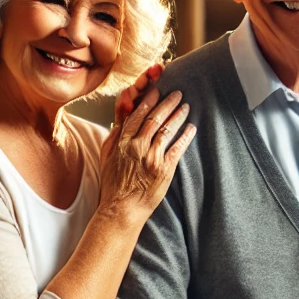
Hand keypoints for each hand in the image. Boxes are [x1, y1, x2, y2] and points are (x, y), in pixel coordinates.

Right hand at [99, 66, 196, 222]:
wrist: (122, 208)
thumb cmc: (114, 183)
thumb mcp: (107, 156)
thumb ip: (114, 136)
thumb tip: (120, 119)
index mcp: (122, 141)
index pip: (136, 114)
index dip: (148, 100)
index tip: (156, 90)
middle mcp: (137, 146)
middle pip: (154, 118)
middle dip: (167, 103)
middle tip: (177, 93)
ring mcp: (151, 157)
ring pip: (167, 130)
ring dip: (178, 116)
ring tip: (186, 106)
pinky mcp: (164, 169)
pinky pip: (177, 148)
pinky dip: (185, 136)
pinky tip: (192, 127)